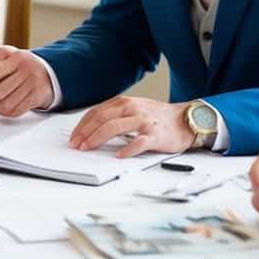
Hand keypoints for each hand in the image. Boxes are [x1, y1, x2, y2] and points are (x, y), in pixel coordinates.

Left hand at [0, 46, 54, 116]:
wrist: (49, 71)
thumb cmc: (23, 66)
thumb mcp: (8, 57)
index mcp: (15, 56)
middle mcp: (25, 67)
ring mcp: (33, 82)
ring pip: (5, 105)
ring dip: (0, 106)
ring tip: (3, 100)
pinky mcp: (38, 95)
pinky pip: (16, 111)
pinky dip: (10, 112)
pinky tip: (11, 105)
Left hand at [67, 96, 192, 157]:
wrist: (185, 120)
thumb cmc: (157, 117)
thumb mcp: (134, 109)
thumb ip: (116, 115)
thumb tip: (92, 130)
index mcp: (124, 102)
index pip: (96, 112)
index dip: (82, 126)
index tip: (73, 137)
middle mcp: (132, 109)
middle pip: (102, 119)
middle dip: (85, 133)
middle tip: (75, 145)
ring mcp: (143, 121)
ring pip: (115, 128)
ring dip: (97, 139)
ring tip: (87, 149)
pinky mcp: (155, 135)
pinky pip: (138, 142)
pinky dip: (127, 149)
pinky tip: (118, 156)